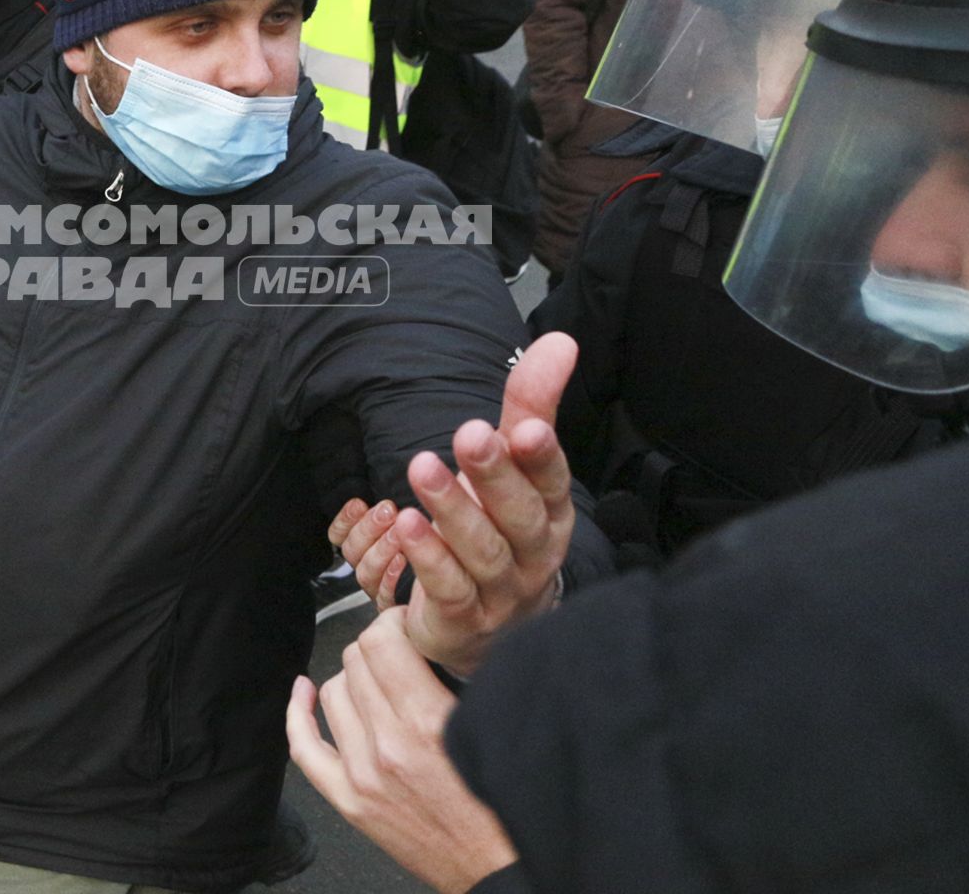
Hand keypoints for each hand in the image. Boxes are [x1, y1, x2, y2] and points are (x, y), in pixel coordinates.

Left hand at [288, 610, 518, 890]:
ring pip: (333, 690)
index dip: (394, 623)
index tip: (408, 627)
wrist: (497, 867)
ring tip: (376, 680)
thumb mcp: (489, 727)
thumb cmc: (502, 803)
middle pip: (356, 660)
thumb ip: (462, 681)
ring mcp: (361, 775)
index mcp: (427, 722)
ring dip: (353, 677)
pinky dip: (299, 712)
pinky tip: (304, 691)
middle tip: (398, 652)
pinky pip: (304, 747)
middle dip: (377, 646)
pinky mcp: (349, 802)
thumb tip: (435, 642)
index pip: (383, 641)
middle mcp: (387, 745)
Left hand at [326, 332, 578, 674]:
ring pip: (482, 551)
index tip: (525, 428)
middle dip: (494, 474)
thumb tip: (560, 342)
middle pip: (519, 515)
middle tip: (469, 435)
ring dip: (452, 509)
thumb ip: (530, 406)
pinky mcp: (465, 617)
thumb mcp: (514, 468)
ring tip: (422, 468)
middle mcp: (534, 552)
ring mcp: (502, 590)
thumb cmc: (501, 532)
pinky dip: (429, 558)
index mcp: (551, 513)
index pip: (552, 481)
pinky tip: (407, 525)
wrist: (487, 626)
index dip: (541, 456)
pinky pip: (449, 588)